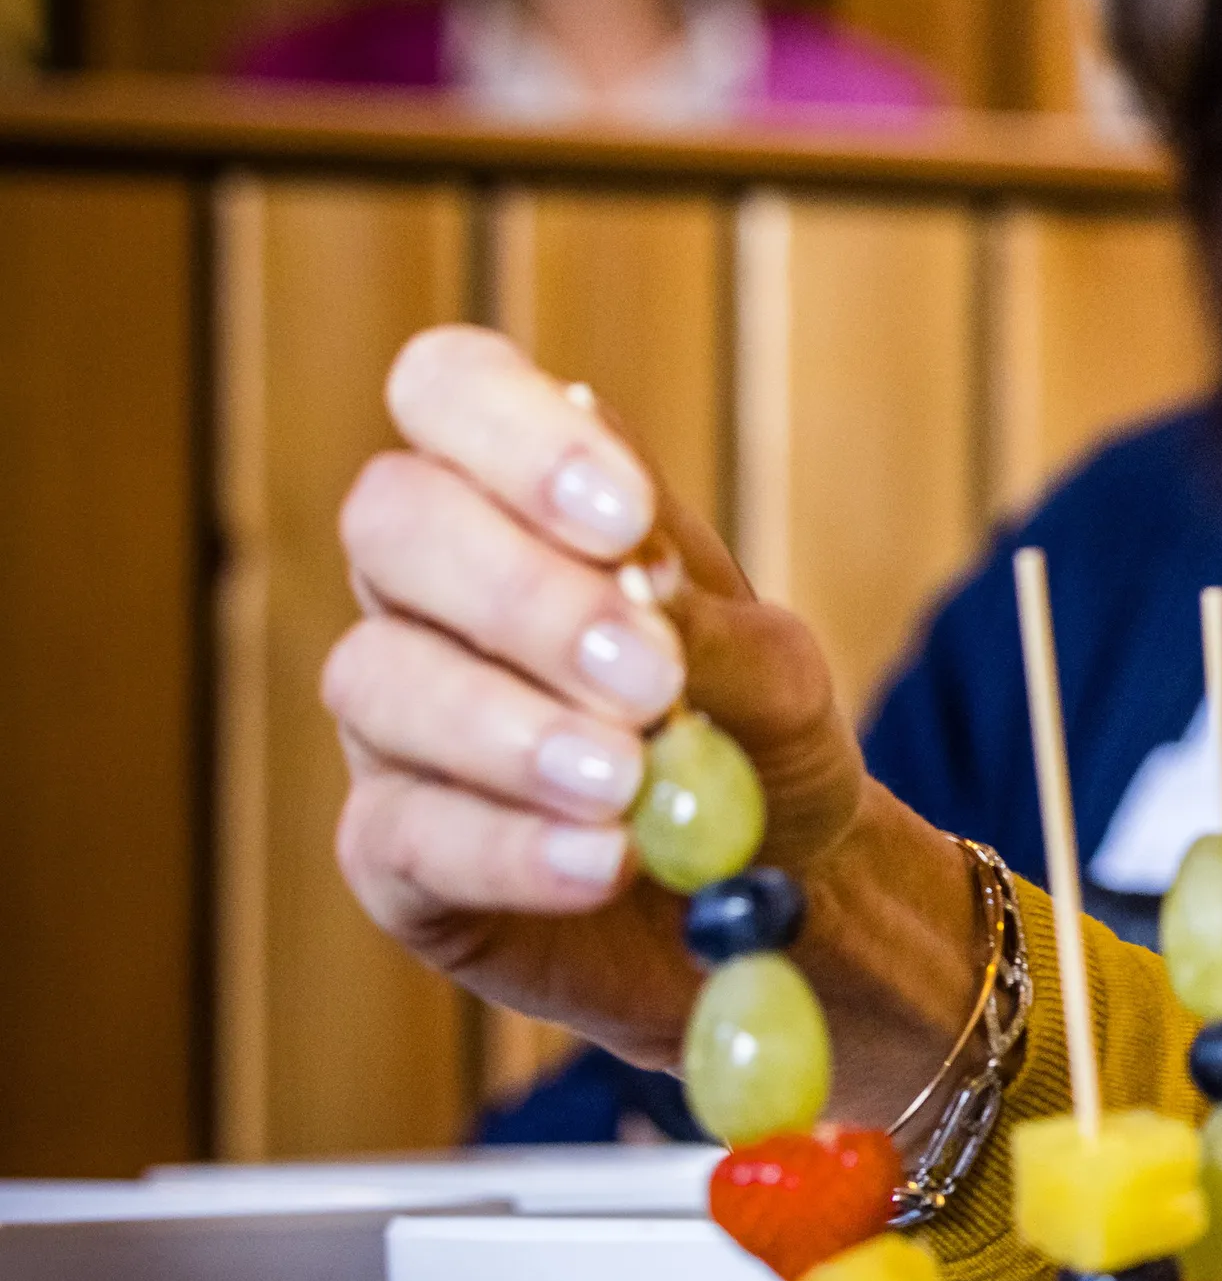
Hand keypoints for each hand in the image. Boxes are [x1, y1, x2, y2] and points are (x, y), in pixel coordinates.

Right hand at [326, 327, 976, 1106]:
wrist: (785, 890)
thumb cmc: (760, 740)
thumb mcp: (779, 674)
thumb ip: (714, 627)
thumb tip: (638, 585)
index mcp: (519, 495)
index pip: (449, 389)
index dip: (514, 433)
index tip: (623, 517)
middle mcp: (429, 588)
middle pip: (392, 522)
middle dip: (520, 593)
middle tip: (647, 676)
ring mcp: (394, 717)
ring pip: (377, 679)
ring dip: (510, 729)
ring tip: (627, 783)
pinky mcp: (392, 850)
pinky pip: (404, 834)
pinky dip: (507, 848)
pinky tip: (599, 861)